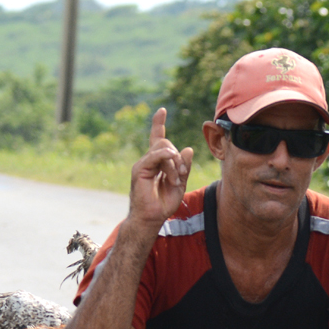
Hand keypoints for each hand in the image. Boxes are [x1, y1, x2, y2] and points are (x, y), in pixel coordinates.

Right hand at [127, 107, 193, 231]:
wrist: (151, 218)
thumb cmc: (163, 204)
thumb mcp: (179, 184)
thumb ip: (184, 167)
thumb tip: (189, 149)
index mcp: (157, 163)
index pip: (157, 138)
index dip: (158, 124)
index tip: (162, 110)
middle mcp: (148, 160)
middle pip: (165, 144)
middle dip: (178, 157)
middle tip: (181, 175)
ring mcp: (143, 164)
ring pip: (163, 149)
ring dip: (174, 164)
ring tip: (175, 180)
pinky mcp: (139, 169)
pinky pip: (155, 156)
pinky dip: (166, 159)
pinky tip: (172, 167)